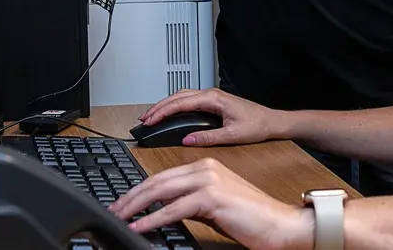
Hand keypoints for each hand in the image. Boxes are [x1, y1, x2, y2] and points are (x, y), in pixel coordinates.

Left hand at [109, 158, 313, 249]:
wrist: (279, 223)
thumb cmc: (251, 217)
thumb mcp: (214, 206)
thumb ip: (190, 202)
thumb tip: (163, 211)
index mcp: (206, 166)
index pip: (163, 176)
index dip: (139, 190)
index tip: (124, 203)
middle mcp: (205, 168)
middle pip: (157, 180)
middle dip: (131, 197)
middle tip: (113, 210)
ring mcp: (208, 180)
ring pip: (160, 191)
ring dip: (135, 206)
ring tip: (119, 217)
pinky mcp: (211, 198)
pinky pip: (173, 209)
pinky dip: (152, 219)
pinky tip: (139, 226)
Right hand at [138, 87, 285, 146]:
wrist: (271, 121)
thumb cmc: (257, 125)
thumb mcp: (232, 135)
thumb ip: (208, 137)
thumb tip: (187, 140)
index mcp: (214, 99)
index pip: (181, 102)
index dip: (162, 112)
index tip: (150, 121)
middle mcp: (211, 95)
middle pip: (178, 96)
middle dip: (158, 107)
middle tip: (144, 119)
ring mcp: (211, 97)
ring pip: (182, 96)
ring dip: (165, 105)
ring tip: (151, 116)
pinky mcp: (213, 102)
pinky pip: (188, 100)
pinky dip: (175, 106)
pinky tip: (169, 114)